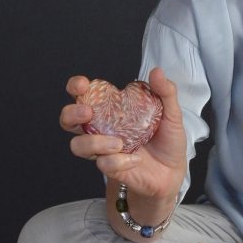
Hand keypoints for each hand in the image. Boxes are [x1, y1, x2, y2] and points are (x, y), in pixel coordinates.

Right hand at [59, 67, 187, 197]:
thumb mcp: (172, 112)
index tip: (82, 84)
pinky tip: (136, 158)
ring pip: (78, 145)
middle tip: (88, 112)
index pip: (86, 95)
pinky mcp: (110, 168)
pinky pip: (103, 164)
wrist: (173, 170)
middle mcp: (102, 128)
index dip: (77, 87)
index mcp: (113, 109)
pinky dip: (119, 161)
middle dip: (71, 113)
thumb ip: (166, 91)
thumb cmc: (167, 138)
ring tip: (118, 143)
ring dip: (94, 142)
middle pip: (68, 119)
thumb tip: (157, 72)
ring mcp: (103, 149)